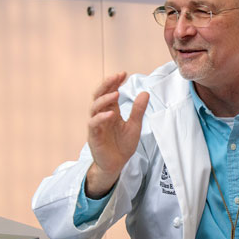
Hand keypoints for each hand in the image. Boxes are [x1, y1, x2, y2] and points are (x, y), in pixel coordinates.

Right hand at [85, 72, 149, 198]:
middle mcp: (102, 116)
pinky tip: (111, 114)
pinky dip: (101, 117)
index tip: (124, 74)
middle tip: (117, 76)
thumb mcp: (134, 126)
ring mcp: (96, 125)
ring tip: (116, 94)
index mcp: (111, 111)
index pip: (110, 92)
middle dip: (107, 84)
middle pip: (99, 95)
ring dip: (105, 99)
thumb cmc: (122, 146)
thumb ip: (138, 110)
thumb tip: (144, 93)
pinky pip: (94, 124)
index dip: (115, 82)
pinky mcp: (94, 136)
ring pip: (94, 107)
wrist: (116, 165)